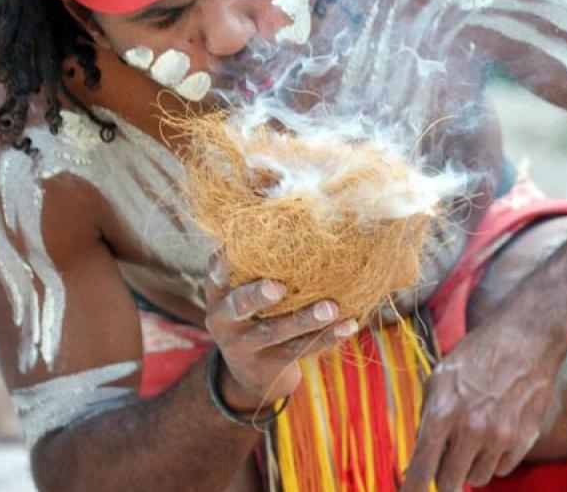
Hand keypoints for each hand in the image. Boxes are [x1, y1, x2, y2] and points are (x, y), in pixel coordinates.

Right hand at [202, 258, 358, 411]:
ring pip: (275, 332)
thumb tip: (282, 195)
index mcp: (218, 292)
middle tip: (279, 287)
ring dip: (304, 319)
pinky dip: (327, 338)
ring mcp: (245, 346)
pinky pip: (300, 350)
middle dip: (257, 296)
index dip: (224, 264)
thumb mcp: (242, 284)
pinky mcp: (269, 365)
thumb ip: (257, 254)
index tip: (235, 255)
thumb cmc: (255, 308)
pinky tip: (349, 325)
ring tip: (330, 307)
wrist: (249, 372)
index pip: (217, 273)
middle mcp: (224, 319)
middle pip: (239, 307)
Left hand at [402, 321, 566, 491]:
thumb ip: (427, 419)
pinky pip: (503, 469)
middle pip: (449, 484)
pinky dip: (496, 458)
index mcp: (443, 413)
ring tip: (478, 435)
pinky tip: (498, 430)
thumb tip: (417, 459)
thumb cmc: (478, 354)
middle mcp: (471, 430)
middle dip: (445, 476)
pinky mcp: (525, 439)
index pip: (421, 470)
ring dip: (472, 465)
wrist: (527, 338)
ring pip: (478, 478)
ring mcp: (501, 437)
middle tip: (448, 459)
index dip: (412, 490)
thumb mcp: (440, 379)